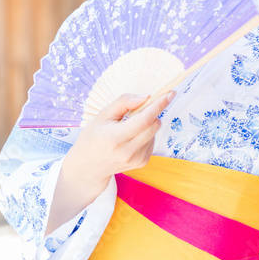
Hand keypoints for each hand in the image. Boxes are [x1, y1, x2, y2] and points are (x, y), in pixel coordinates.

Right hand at [43, 90, 174, 234]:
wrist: (89, 166)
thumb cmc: (94, 137)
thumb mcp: (102, 115)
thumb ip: (124, 103)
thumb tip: (146, 97)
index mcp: (115, 138)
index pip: (144, 120)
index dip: (158, 105)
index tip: (169, 93)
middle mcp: (128, 152)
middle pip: (154, 125)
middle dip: (151, 112)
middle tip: (139, 108)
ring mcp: (137, 159)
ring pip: (154, 132)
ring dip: (147, 124)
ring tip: (128, 127)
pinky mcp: (142, 162)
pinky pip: (152, 140)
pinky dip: (145, 134)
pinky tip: (131, 137)